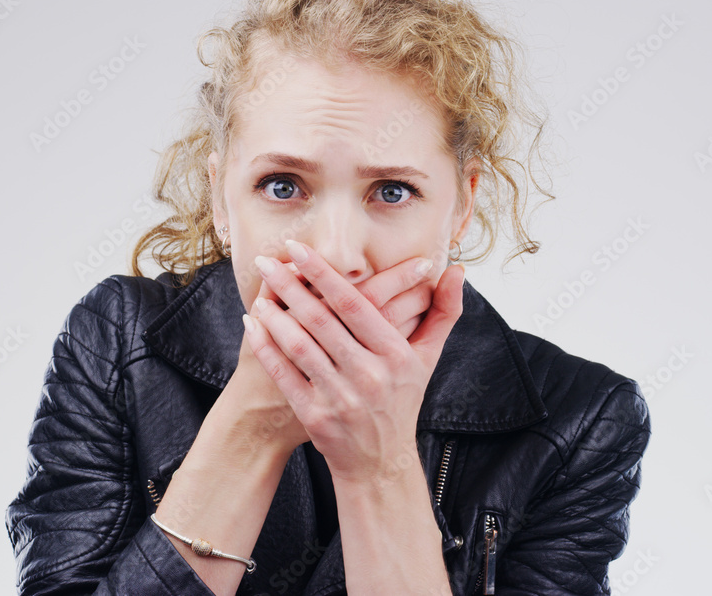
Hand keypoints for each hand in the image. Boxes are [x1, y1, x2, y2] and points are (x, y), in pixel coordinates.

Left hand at [225, 256, 442, 453]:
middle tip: (266, 262)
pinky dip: (266, 348)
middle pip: (322, 320)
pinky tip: (253, 326)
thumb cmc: (402, 401)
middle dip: (290, 287)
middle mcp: (369, 375)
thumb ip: (444, 312)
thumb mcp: (427, 358)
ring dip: (275, 316)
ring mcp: (341, 397)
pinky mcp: (315, 416)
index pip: (355, 304)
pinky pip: (284, 374)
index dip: (324, 274)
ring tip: (260, 292)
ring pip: (299, 346)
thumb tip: (458, 271)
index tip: (299, 249)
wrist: (380, 462)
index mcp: (395, 355)